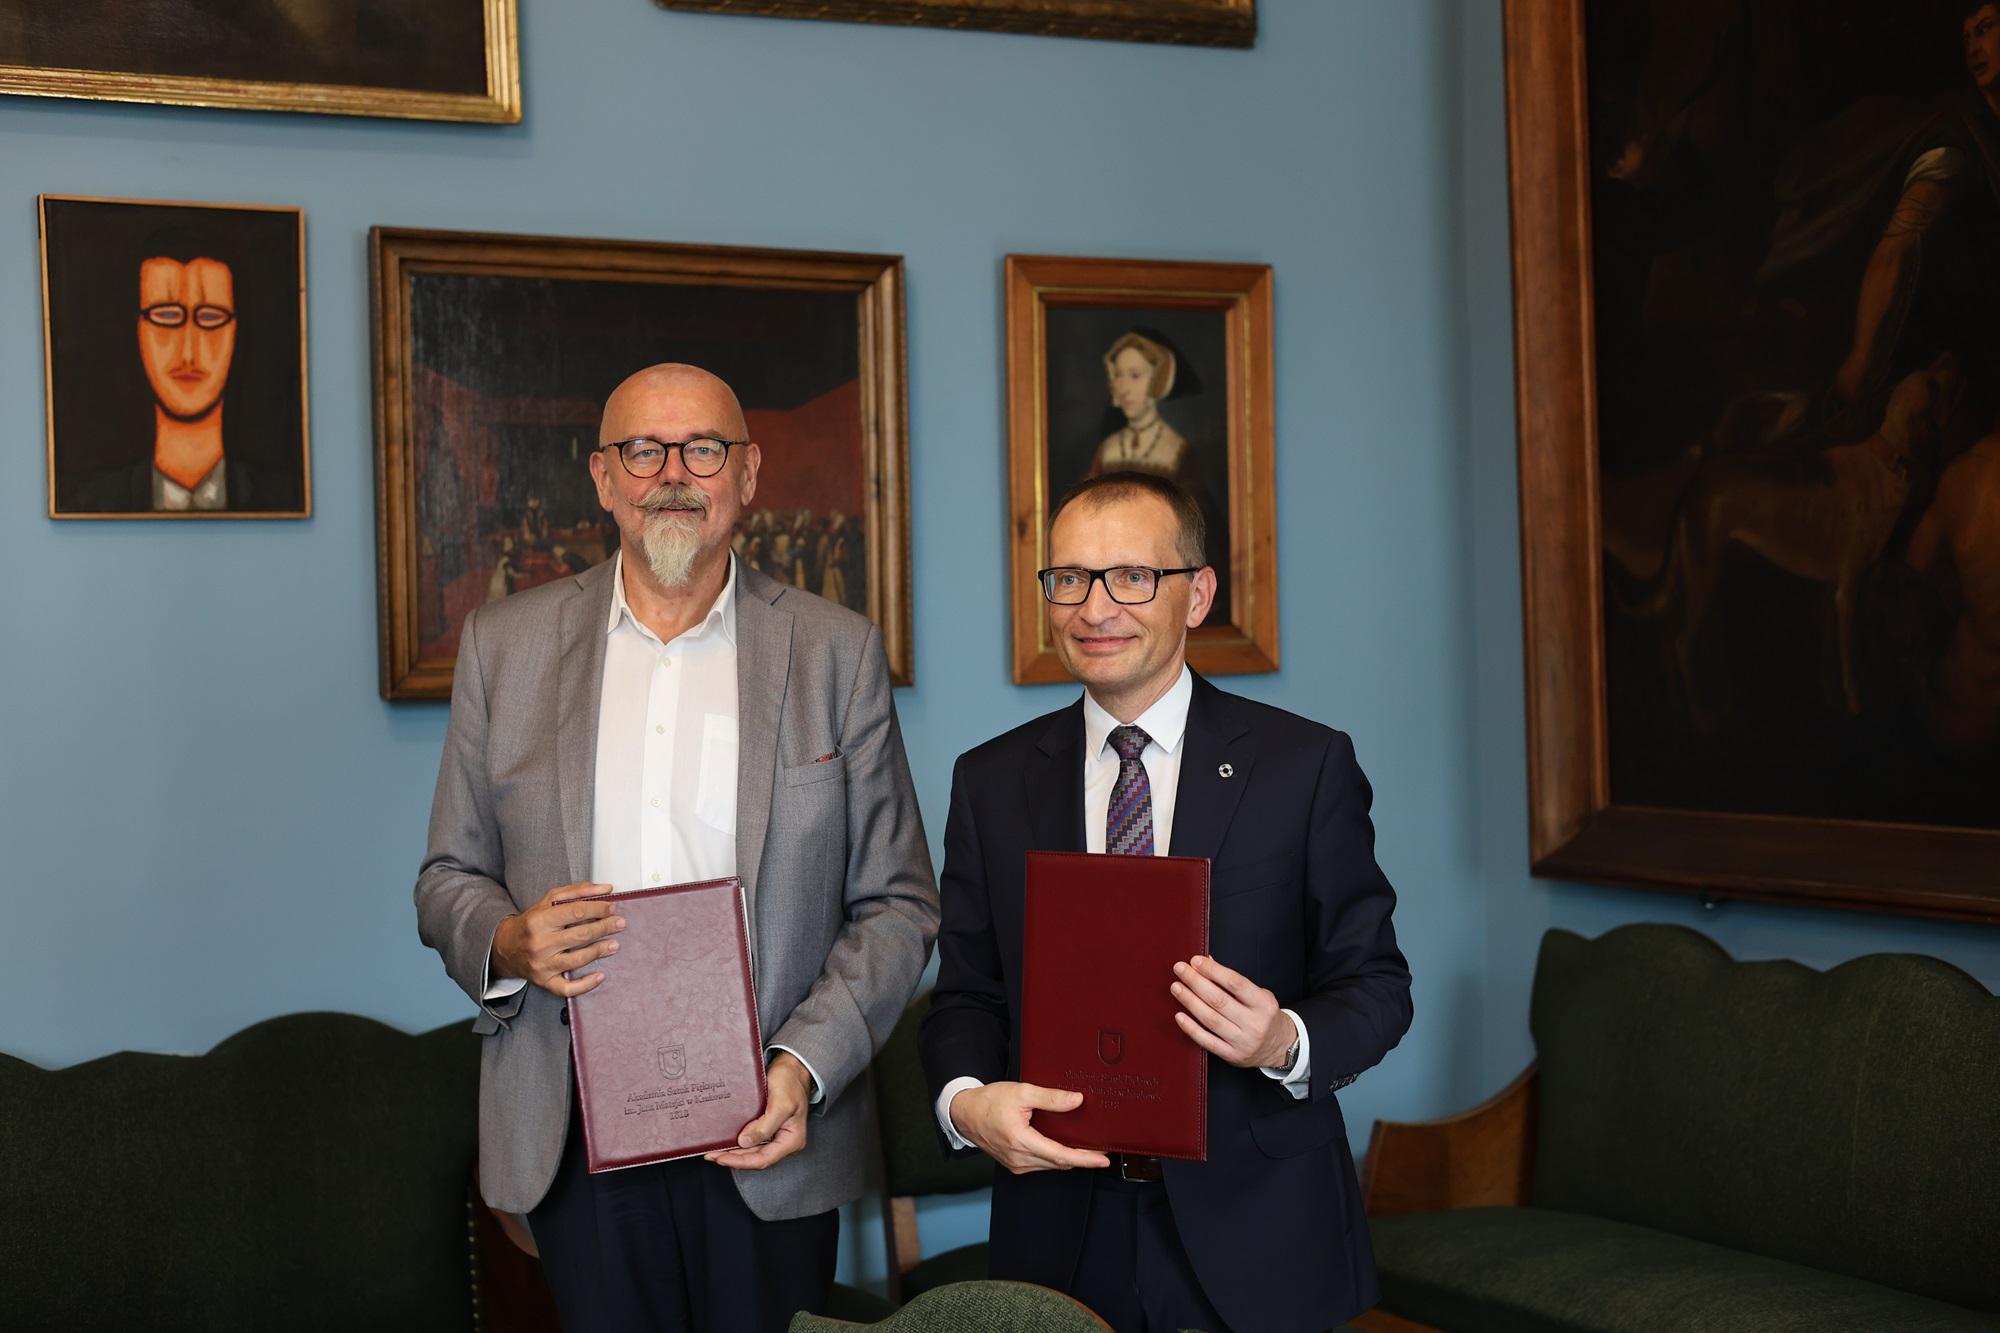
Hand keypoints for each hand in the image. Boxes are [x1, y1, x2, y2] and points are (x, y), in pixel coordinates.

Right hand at [490, 882, 623, 997]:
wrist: (505, 947)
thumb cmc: (532, 923)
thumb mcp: (549, 901)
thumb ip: (577, 892)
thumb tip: (605, 889)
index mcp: (540, 921)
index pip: (575, 912)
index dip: (597, 909)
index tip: (612, 908)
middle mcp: (540, 943)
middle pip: (579, 935)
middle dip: (604, 928)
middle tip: (619, 924)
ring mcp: (542, 965)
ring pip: (577, 960)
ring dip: (599, 952)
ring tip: (615, 945)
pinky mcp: (544, 981)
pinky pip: (567, 988)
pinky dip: (586, 984)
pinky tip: (600, 976)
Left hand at [709, 1052, 811, 1170]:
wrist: (792, 1067)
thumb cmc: (790, 1082)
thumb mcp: (780, 1104)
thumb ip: (765, 1126)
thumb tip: (746, 1142)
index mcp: (792, 1140)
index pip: (763, 1159)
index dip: (741, 1161)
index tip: (722, 1158)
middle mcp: (785, 1142)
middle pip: (756, 1158)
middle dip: (734, 1159)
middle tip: (713, 1155)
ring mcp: (776, 1136)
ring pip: (753, 1152)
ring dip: (734, 1153)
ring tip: (716, 1152)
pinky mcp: (768, 1129)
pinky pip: (752, 1141)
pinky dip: (739, 1144)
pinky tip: (727, 1143)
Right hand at [948, 1082, 1110, 1174]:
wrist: (965, 1113)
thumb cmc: (990, 1101)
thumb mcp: (1022, 1093)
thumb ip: (1051, 1098)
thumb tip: (1077, 1100)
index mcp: (1021, 1141)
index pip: (1061, 1155)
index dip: (1085, 1158)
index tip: (1103, 1159)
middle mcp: (1019, 1158)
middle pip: (1059, 1163)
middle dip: (1082, 1159)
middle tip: (1102, 1151)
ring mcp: (1016, 1164)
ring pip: (1050, 1166)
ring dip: (1069, 1159)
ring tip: (1087, 1150)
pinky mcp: (1014, 1165)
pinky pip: (1041, 1165)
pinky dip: (1055, 1158)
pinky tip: (1064, 1149)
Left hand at [1171, 955, 1295, 1069]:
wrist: (1279, 1046)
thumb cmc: (1264, 1015)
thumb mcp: (1258, 995)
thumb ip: (1233, 981)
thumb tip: (1207, 962)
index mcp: (1263, 1004)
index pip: (1235, 983)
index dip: (1213, 971)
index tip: (1196, 961)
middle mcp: (1254, 1023)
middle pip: (1219, 1000)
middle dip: (1196, 982)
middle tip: (1180, 969)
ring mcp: (1242, 1041)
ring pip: (1211, 1020)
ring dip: (1190, 1002)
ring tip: (1176, 987)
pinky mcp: (1231, 1055)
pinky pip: (1207, 1041)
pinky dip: (1191, 1028)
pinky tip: (1179, 1016)